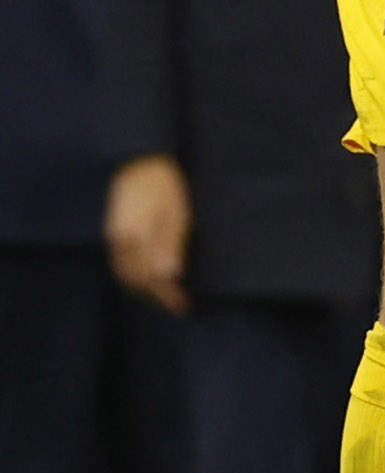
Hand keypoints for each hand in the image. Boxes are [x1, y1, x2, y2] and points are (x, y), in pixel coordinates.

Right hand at [106, 155, 188, 313]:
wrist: (139, 166)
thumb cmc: (165, 189)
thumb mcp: (176, 216)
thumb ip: (170, 246)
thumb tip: (170, 275)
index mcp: (135, 238)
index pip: (151, 278)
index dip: (167, 295)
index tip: (183, 306)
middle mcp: (119, 243)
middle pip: (136, 281)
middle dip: (156, 296)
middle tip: (178, 305)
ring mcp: (113, 240)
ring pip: (125, 276)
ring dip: (144, 290)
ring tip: (165, 297)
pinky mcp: (112, 236)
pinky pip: (120, 266)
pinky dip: (133, 278)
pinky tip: (148, 280)